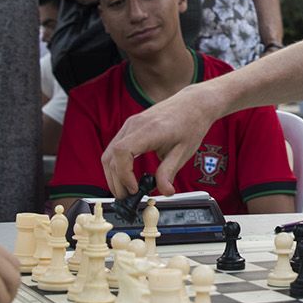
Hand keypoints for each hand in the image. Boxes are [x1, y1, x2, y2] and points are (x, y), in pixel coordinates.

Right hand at [101, 86, 220, 196]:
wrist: (193, 104)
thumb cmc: (191, 124)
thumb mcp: (184, 151)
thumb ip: (169, 171)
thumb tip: (165, 192)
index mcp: (150, 130)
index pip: (123, 152)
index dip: (123, 174)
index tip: (134, 189)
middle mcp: (135, 125)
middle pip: (112, 156)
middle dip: (116, 181)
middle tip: (128, 198)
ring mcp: (130, 124)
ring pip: (109, 153)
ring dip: (113, 175)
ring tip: (125, 191)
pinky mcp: (130, 127)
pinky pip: (115, 148)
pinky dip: (117, 165)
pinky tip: (126, 177)